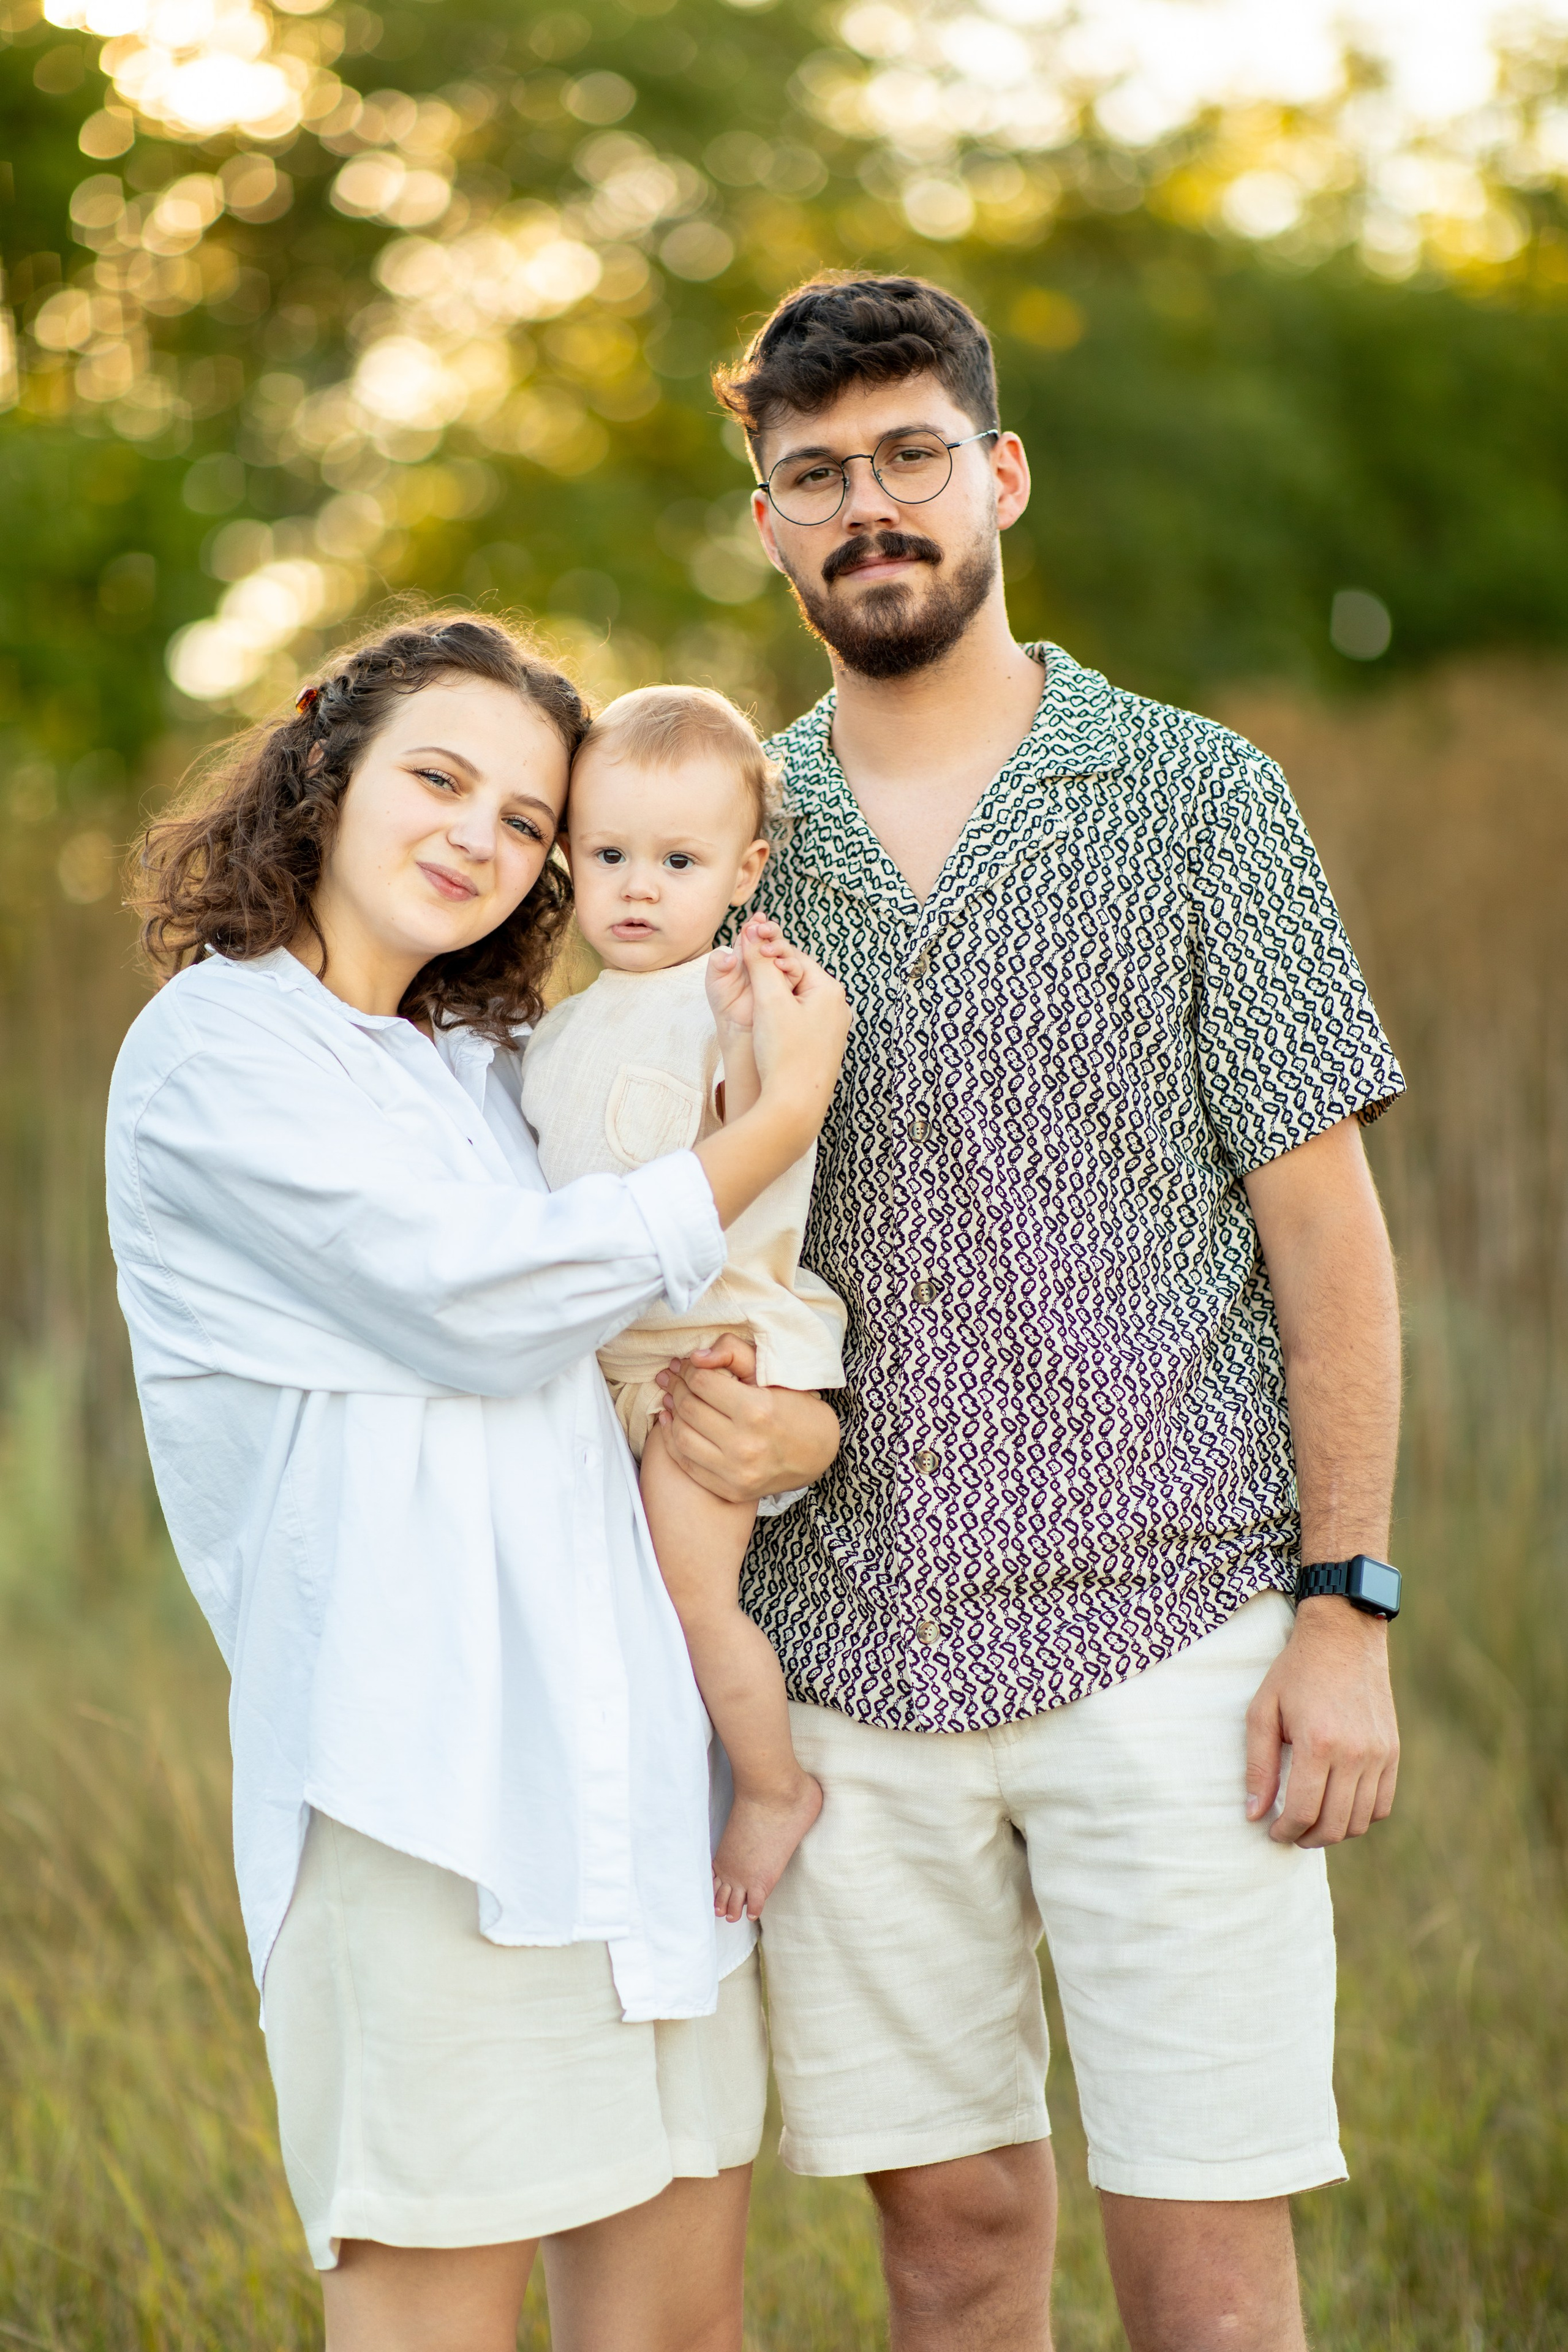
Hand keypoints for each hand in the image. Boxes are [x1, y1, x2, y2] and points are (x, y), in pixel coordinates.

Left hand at [655, 1336, 840, 1503]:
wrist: (817, 1453)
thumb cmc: (793, 1407)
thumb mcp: (771, 1373)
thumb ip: (734, 1353)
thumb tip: (696, 1356)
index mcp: (757, 1410)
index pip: (702, 1383)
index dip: (689, 1370)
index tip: (687, 1365)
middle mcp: (745, 1445)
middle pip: (690, 1409)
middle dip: (676, 1388)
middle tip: (672, 1378)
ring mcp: (736, 1473)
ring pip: (683, 1437)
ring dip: (672, 1413)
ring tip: (670, 1398)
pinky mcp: (731, 1490)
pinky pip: (687, 1465)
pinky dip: (673, 1442)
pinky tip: (672, 1424)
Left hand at [706, 917, 809, 1038]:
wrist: (737, 1028)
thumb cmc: (724, 1003)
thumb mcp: (715, 979)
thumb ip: (718, 963)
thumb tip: (731, 956)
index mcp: (744, 953)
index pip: (752, 933)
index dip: (755, 924)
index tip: (758, 918)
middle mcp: (762, 959)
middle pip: (770, 938)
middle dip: (769, 929)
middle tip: (764, 927)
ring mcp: (776, 971)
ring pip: (783, 951)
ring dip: (778, 944)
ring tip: (766, 947)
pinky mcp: (787, 984)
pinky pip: (793, 970)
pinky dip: (788, 963)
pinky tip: (778, 963)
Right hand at [744, 934, 849, 1130]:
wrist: (794, 1105)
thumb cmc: (785, 1054)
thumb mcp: (769, 1001)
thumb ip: (759, 964)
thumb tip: (750, 932)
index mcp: (830, 990)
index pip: (793, 957)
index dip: (765, 953)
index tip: (742, 951)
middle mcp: (837, 1008)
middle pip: (795, 977)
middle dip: (769, 974)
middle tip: (743, 975)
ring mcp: (831, 1029)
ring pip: (795, 1000)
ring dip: (773, 996)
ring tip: (753, 1006)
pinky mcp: (821, 1047)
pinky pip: (798, 1021)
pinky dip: (780, 1017)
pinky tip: (765, 1028)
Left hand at [1245, 1598, 1399, 1845]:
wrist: (1343, 1637)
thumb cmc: (1295, 1672)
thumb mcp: (1263, 1711)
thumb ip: (1258, 1766)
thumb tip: (1254, 1814)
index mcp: (1318, 1743)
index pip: (1304, 1811)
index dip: (1285, 1831)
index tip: (1272, 1831)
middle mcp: (1354, 1753)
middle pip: (1334, 1824)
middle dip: (1307, 1837)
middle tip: (1290, 1832)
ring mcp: (1379, 1754)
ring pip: (1360, 1820)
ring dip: (1334, 1831)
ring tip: (1312, 1823)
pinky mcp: (1392, 1752)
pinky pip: (1382, 1804)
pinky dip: (1361, 1816)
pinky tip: (1339, 1807)